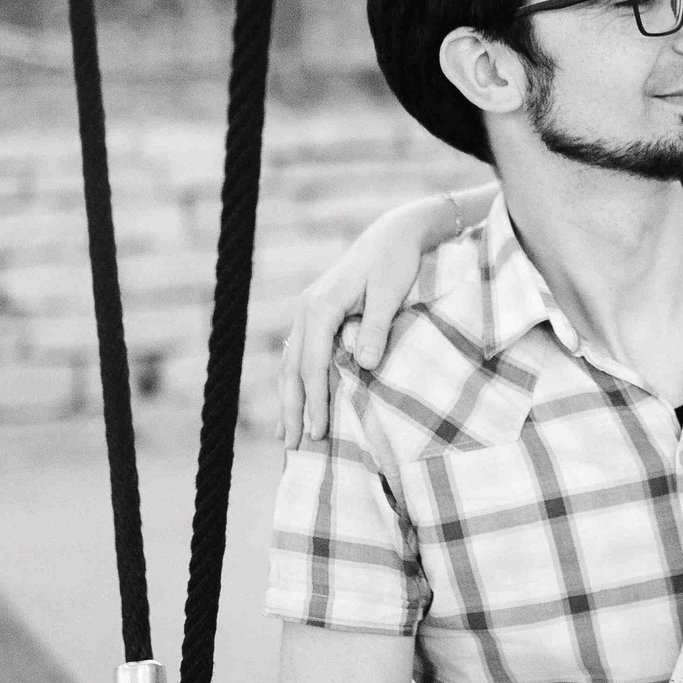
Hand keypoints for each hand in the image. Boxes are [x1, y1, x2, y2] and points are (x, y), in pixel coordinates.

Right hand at [276, 195, 460, 442]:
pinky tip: (295, 405)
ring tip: (286, 437)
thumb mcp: (390, 292)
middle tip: (293, 448)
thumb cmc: (396, 261)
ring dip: (289, 401)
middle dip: (292, 409)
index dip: (314, 401)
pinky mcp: (316, 317)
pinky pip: (299, 356)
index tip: (319, 433)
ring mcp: (308, 313)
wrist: (393, 234)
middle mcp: (307, 310)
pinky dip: (295, 383)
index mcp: (322, 305)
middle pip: (293, 369)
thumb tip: (364, 365)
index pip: (312, 363)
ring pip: (290, 364)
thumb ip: (375, 327)